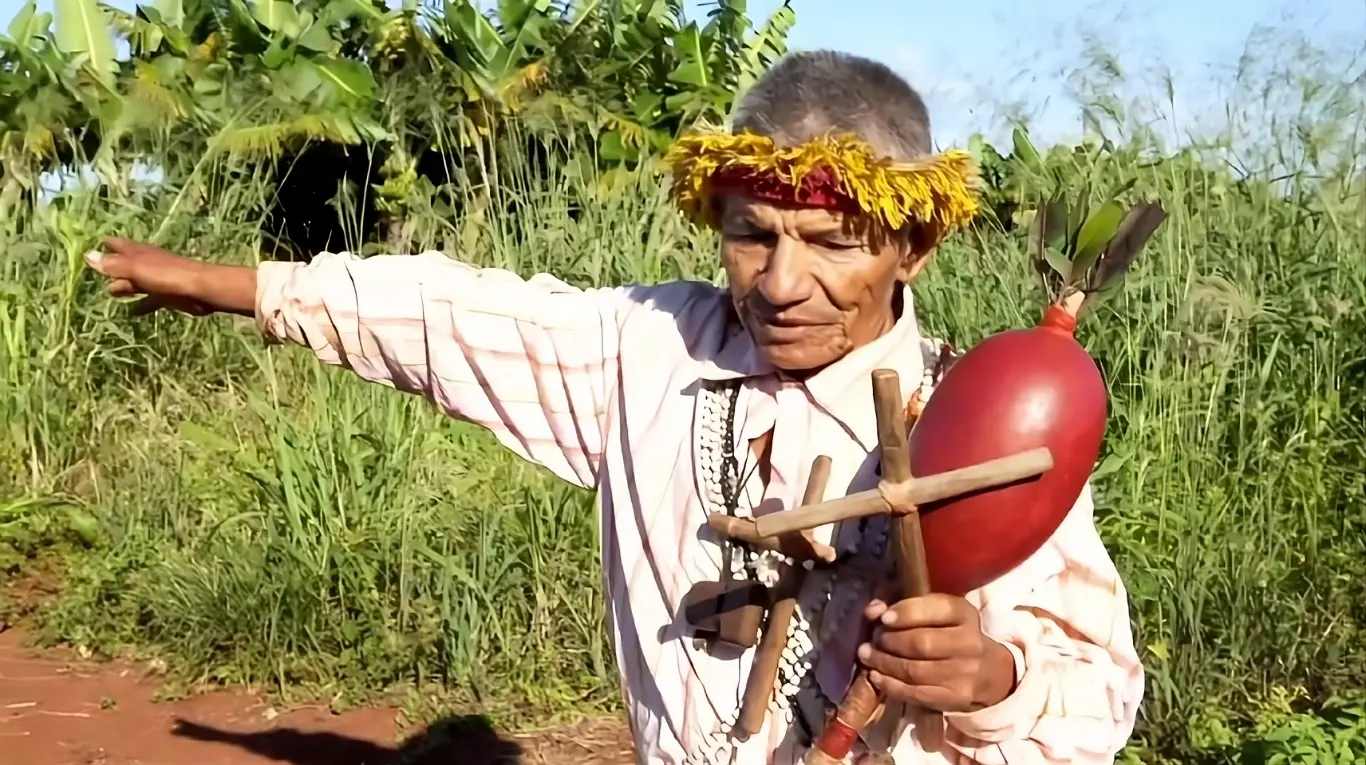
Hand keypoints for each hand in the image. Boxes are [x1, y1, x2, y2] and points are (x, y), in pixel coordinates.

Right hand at [85, 237, 256, 316]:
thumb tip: (87, 255)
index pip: (119, 245)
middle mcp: (148, 264)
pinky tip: (131, 312)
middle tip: (96, 272)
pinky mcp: (168, 296)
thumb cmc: (167, 275)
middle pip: (126, 265)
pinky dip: (141, 305)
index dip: (107, 244)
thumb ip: (113, 265)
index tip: (94, 242)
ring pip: (137, 283)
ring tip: (110, 293)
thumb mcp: (135, 269)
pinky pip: (150, 300)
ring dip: (125, 287)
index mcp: (139, 254)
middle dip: (112, 268)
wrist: (200, 289)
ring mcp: (158, 280)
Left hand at [857, 593, 1016, 712]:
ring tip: (867, 656)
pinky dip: (890, 685)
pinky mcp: (954, 698)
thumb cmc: (952, 634)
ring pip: (915, 670)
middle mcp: (969, 643)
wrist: (989, 673)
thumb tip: (872, 610)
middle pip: (922, 643)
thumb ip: (902, 605)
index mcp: (964, 614)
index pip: (938, 609)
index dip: (908, 613)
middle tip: (873, 639)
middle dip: (890, 641)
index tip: (884, 618)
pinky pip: (916, 693)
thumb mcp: (937, 612)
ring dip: (884, 663)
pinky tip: (876, 676)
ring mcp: (963, 674)